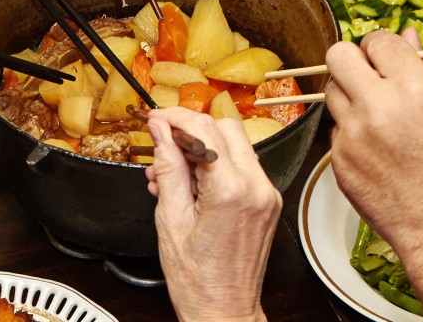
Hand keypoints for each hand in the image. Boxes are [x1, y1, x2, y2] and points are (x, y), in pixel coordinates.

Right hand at [145, 107, 278, 321]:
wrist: (224, 311)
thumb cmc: (198, 280)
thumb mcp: (170, 219)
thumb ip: (168, 168)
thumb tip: (161, 133)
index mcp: (232, 190)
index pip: (205, 130)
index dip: (175, 119)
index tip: (156, 119)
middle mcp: (257, 187)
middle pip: (225, 127)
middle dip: (190, 128)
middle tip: (162, 138)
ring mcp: (266, 194)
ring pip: (235, 143)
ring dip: (201, 145)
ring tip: (169, 169)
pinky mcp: (266, 201)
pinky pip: (241, 165)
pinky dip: (214, 163)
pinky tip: (188, 181)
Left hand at [325, 30, 422, 315]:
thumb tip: (406, 38)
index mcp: (414, 88)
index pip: (377, 40)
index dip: (382, 46)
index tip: (386, 57)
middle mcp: (378, 106)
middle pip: (338, 55)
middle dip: (352, 59)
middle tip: (367, 74)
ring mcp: (352, 134)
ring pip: (331, 91)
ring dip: (349, 94)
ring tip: (375, 114)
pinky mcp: (338, 158)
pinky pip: (335, 129)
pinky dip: (350, 131)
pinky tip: (374, 147)